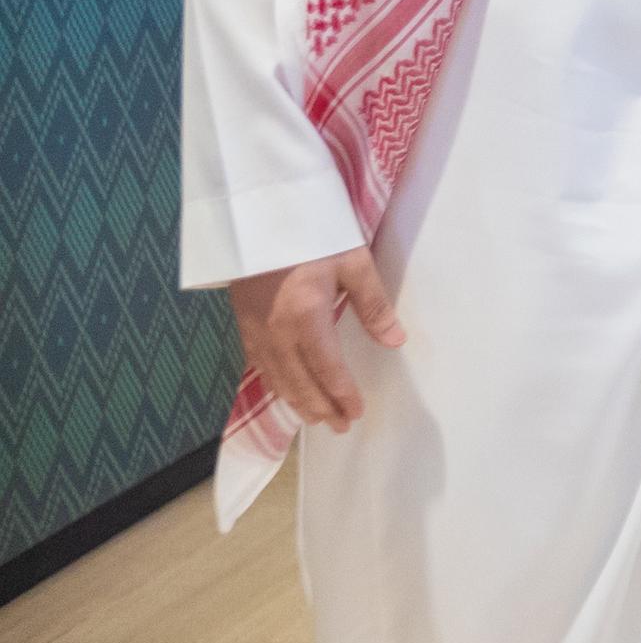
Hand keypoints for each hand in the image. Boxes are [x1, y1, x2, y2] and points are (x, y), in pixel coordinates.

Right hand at [229, 248, 404, 429]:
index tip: (355, 413)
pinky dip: (275, 384)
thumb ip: (373, 304)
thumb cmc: (311, 232)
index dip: (341, 395)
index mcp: (306, 317)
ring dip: (297, 402)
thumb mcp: (352, 261)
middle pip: (299, 382)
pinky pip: (259, 366)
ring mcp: (255, 330)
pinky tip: (285, 390)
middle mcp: (276, 332)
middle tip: (340, 426)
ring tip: (316, 418)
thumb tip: (395, 340)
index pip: (327, 369)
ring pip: (276, 379)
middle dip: (320, 408)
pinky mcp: (243, 324)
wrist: (257, 215)